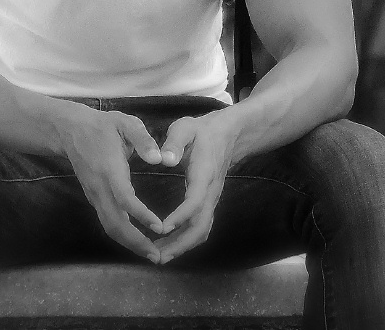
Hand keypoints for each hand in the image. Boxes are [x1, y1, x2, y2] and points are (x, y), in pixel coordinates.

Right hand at [60, 107, 166, 262]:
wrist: (70, 130)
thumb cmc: (102, 126)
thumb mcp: (125, 123)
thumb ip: (143, 139)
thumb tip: (158, 158)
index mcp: (110, 169)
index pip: (124, 198)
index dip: (141, 215)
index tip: (159, 227)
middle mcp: (100, 188)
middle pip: (114, 223)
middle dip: (136, 242)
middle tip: (158, 257)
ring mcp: (94, 196)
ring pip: (109, 227)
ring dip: (130, 244)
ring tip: (151, 255)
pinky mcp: (94, 199)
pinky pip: (108, 223)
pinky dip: (123, 237)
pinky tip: (138, 242)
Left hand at [153, 111, 238, 263]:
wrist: (227, 135)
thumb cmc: (201, 131)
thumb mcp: (186, 128)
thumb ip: (175, 142)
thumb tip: (165, 159)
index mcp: (204, 174)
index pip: (195, 201)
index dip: (181, 216)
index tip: (163, 228)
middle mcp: (210, 193)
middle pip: (200, 226)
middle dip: (180, 244)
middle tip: (157, 256)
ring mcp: (211, 200)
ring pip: (201, 231)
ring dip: (182, 247)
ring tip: (158, 257)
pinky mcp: (208, 204)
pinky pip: (200, 228)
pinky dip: (185, 241)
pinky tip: (168, 246)